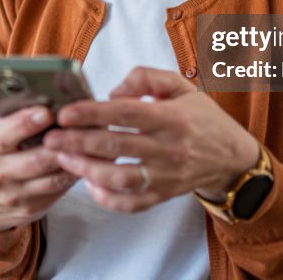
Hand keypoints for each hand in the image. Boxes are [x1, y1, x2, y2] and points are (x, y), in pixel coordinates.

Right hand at [0, 106, 78, 231]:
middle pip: (37, 159)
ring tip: (94, 142)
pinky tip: (89, 161)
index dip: (27, 123)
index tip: (47, 111)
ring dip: (77, 160)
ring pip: (53, 178)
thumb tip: (49, 95)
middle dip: (63, 142)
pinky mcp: (31, 209)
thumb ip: (17, 118)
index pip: (6, 135)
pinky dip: (76, 174)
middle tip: (85, 126)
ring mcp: (15, 195)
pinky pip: (59, 190)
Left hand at [42, 66, 260, 212]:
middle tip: (50, 138)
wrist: (232, 157)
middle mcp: (169, 148)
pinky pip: (132, 203)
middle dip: (78, 143)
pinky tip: (89, 183)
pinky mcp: (163, 196)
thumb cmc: (202, 117)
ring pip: (121, 179)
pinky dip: (108, 198)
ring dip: (87, 171)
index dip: (93, 114)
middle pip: (117, 148)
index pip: (126, 114)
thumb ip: (146, 77)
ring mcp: (166, 176)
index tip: (66, 113)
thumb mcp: (181, 85)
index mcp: (172, 117)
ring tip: (62, 160)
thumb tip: (112, 91)